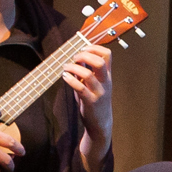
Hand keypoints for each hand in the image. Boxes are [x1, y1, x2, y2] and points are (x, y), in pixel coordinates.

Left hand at [63, 44, 112, 162]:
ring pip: (88, 75)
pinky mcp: (90, 102)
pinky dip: (70, 80)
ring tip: (65, 67)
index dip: (94, 47)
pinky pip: (80, 88)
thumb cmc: (94, 101)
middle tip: (74, 57)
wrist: (100, 123)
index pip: (107, 55)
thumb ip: (86, 71)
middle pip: (100, 62)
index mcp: (107, 76)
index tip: (83, 48)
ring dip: (74, 67)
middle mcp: (105, 82)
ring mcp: (99, 92)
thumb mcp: (92, 84)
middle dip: (84, 55)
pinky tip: (64, 77)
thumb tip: (76, 56)